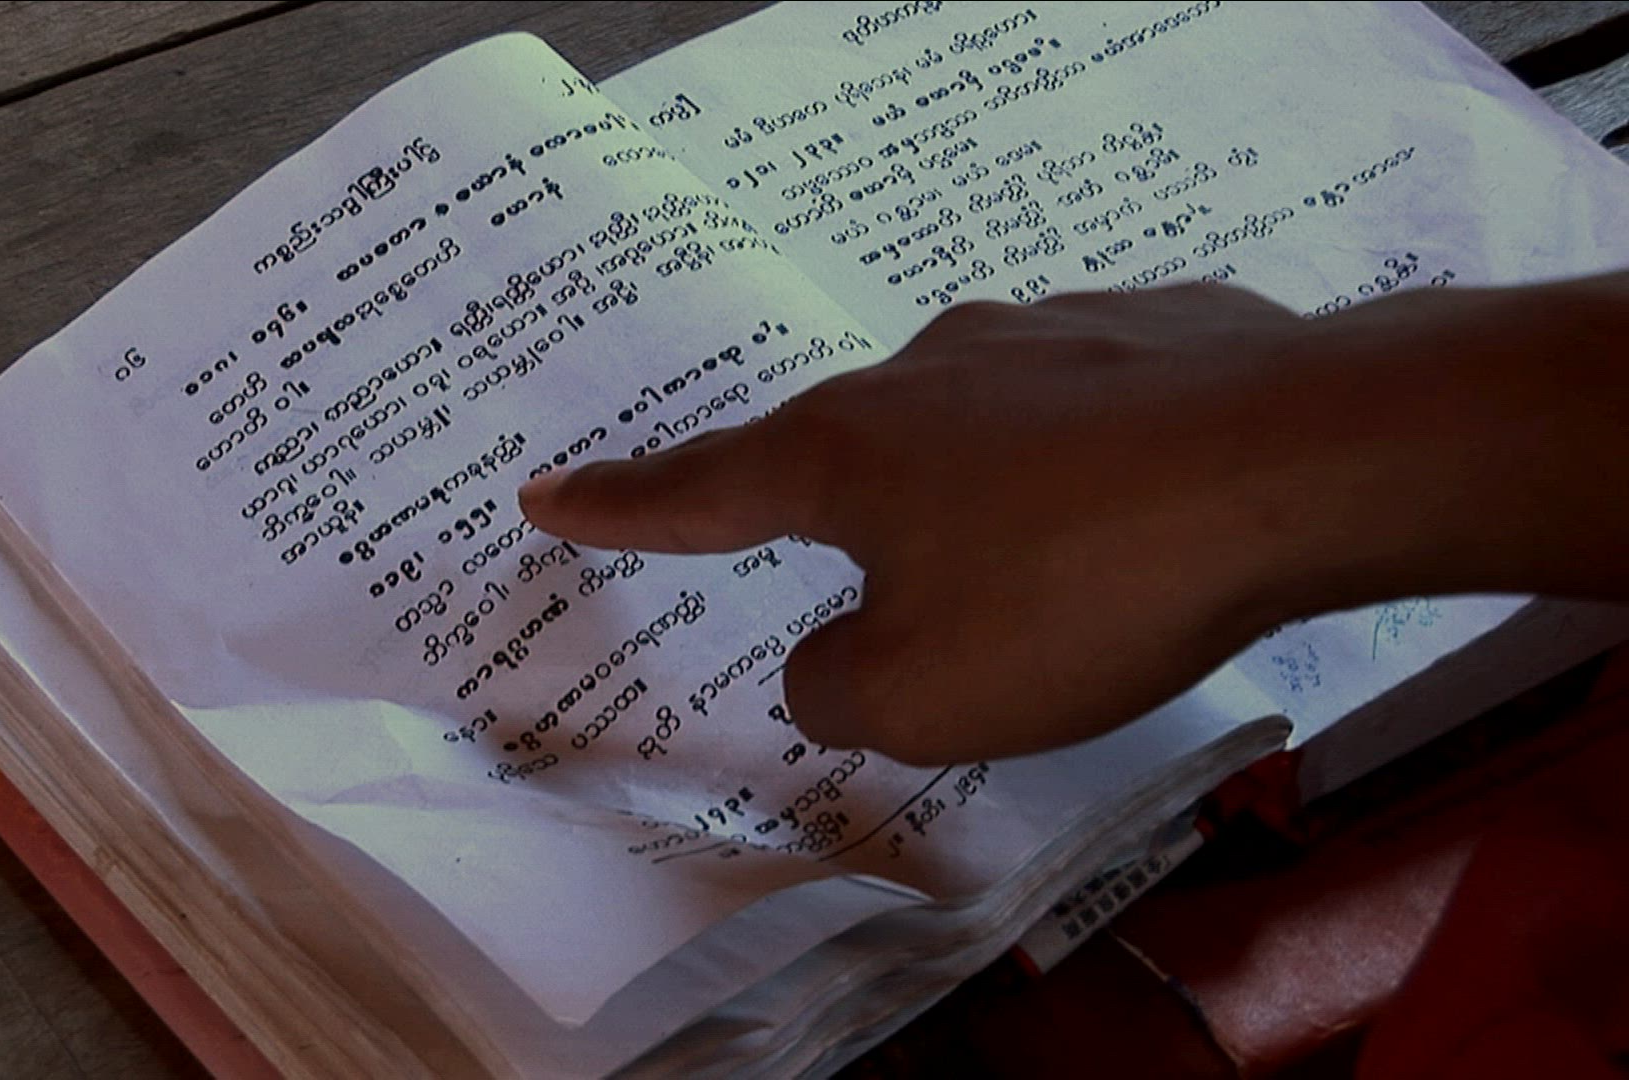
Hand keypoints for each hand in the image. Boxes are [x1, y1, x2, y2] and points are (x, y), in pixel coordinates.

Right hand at [519, 278, 1628, 764]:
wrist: (1304, 461)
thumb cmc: (1081, 589)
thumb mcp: (922, 695)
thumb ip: (836, 689)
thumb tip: (830, 660)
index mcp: (843, 454)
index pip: (699, 490)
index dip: (618, 507)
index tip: (548, 492)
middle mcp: (924, 373)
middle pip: (848, 461)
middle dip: (850, 530)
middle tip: (882, 593)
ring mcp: (1041, 337)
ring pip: (972, 436)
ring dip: (983, 509)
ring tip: (1049, 579)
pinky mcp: (1149, 335)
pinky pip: (1085, 420)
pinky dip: (1087, 479)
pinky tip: (1142, 519)